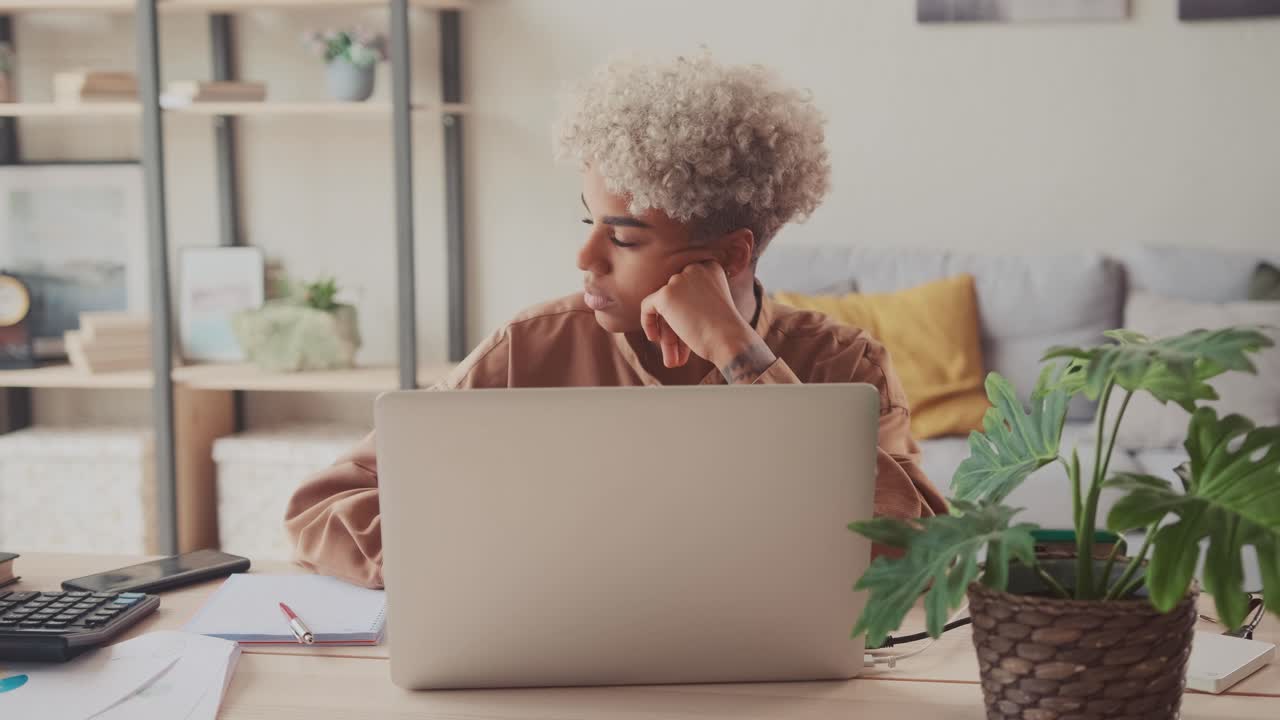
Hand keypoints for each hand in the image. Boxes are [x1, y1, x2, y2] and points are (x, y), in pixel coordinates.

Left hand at [639, 262, 764, 370]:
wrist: (730, 340)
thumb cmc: (727, 331)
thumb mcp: (713, 307)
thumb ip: (693, 300)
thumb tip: (671, 307)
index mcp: (710, 267)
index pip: (688, 288)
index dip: (686, 312)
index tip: (688, 333)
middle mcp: (694, 268)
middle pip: (676, 297)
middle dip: (675, 326)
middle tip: (680, 352)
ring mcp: (679, 279)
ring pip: (664, 306)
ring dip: (668, 333)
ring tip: (672, 359)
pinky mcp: (666, 294)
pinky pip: (647, 306)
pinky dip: (648, 322)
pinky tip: (654, 339)